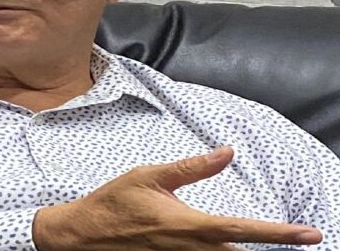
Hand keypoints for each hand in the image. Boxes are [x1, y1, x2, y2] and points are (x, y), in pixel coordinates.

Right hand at [32, 146, 322, 250]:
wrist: (84, 235)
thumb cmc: (114, 202)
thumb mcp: (149, 176)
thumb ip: (192, 167)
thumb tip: (227, 152)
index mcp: (188, 225)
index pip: (242, 229)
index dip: (279, 234)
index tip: (309, 234)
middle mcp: (190, 250)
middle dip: (271, 249)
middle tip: (300, 238)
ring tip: (270, 242)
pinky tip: (227, 246)